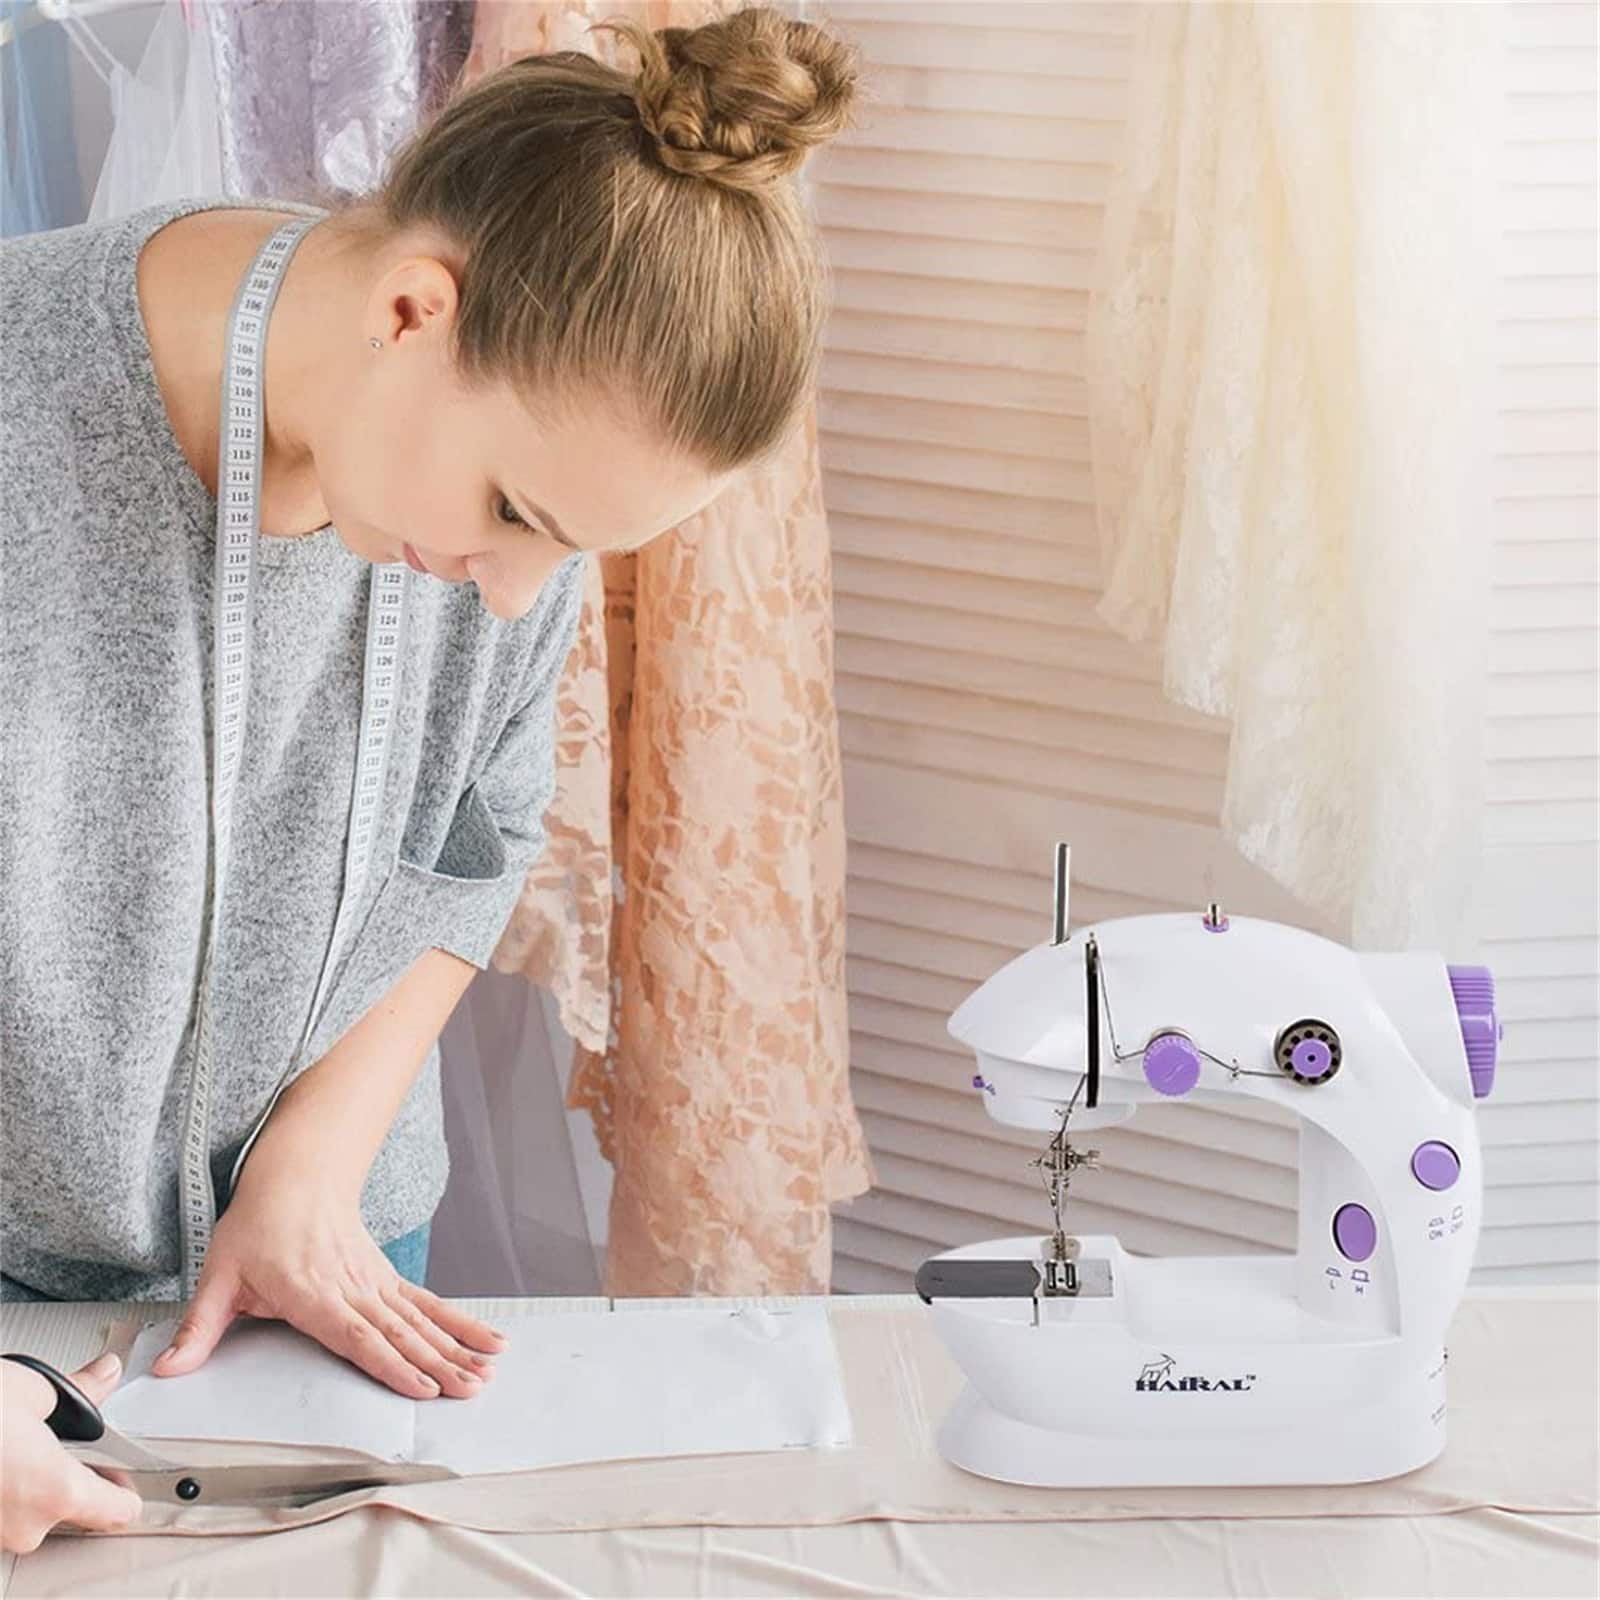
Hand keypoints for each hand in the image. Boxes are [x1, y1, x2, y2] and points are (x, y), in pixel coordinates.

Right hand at [2, 1353, 141, 1552]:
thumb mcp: (34, 1390)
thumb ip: (82, 1390)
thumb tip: (106, 1375)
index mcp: (56, 1492)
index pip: (117, 1510)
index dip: (126, 1486)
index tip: (124, 1471)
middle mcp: (25, 1527)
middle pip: (70, 1508)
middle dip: (67, 1474)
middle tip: (54, 1440)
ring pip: (28, 1511)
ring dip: (26, 1483)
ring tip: (11, 1444)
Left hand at [150, 1176, 506, 1399]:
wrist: (298, 1174)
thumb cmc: (258, 1225)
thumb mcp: (219, 1274)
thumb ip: (199, 1327)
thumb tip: (167, 1371)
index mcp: (312, 1293)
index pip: (357, 1335)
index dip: (390, 1362)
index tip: (421, 1386)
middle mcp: (352, 1288)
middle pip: (401, 1332)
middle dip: (437, 1363)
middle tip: (469, 1389)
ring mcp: (375, 1281)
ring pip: (421, 1319)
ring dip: (456, 1345)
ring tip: (487, 1369)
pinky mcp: (386, 1278)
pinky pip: (427, 1303)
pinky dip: (458, 1321)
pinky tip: (484, 1339)